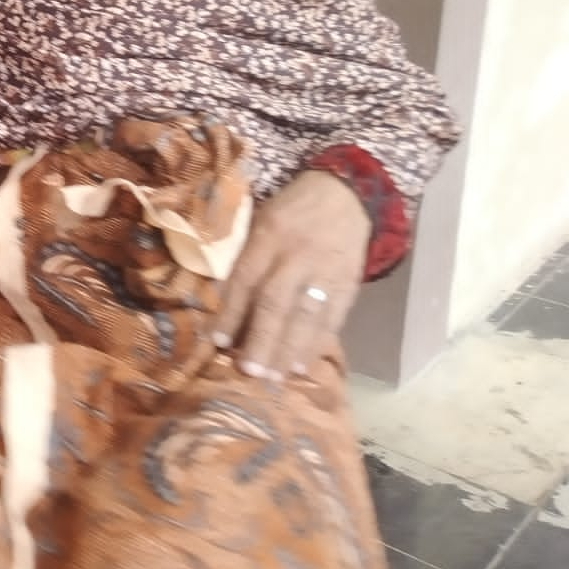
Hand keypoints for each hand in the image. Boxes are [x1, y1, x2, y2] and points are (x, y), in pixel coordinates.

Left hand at [212, 170, 369, 379]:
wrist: (346, 191)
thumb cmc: (292, 209)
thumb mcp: (261, 220)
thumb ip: (247, 257)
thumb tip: (226, 303)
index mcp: (268, 235)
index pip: (245, 280)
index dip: (231, 313)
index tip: (219, 344)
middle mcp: (296, 255)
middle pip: (275, 303)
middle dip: (261, 340)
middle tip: (248, 371)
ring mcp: (325, 271)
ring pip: (305, 316)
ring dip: (288, 350)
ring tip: (275, 377)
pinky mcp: (349, 282)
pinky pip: (332, 317)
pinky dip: (317, 343)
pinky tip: (303, 365)